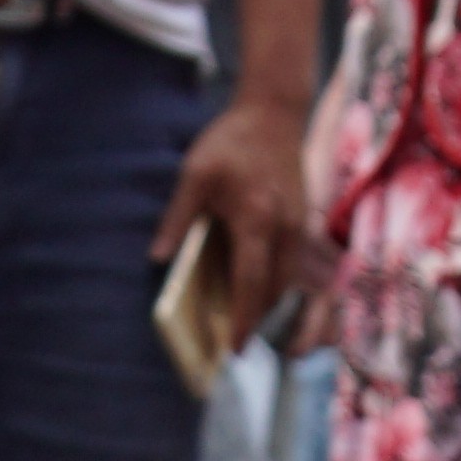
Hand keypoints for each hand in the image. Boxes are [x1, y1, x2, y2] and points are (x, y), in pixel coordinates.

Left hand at [155, 87, 321, 345]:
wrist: (274, 113)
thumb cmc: (231, 141)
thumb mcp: (195, 174)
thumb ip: (177, 218)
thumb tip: (157, 259)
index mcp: (257, 218)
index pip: (250, 280)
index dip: (242, 317)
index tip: (233, 347)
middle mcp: (285, 227)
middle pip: (273, 289)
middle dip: (255, 320)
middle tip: (235, 348)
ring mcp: (299, 225)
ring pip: (287, 280)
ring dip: (267, 304)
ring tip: (244, 326)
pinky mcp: (303, 221)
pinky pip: (292, 264)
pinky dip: (276, 283)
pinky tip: (257, 293)